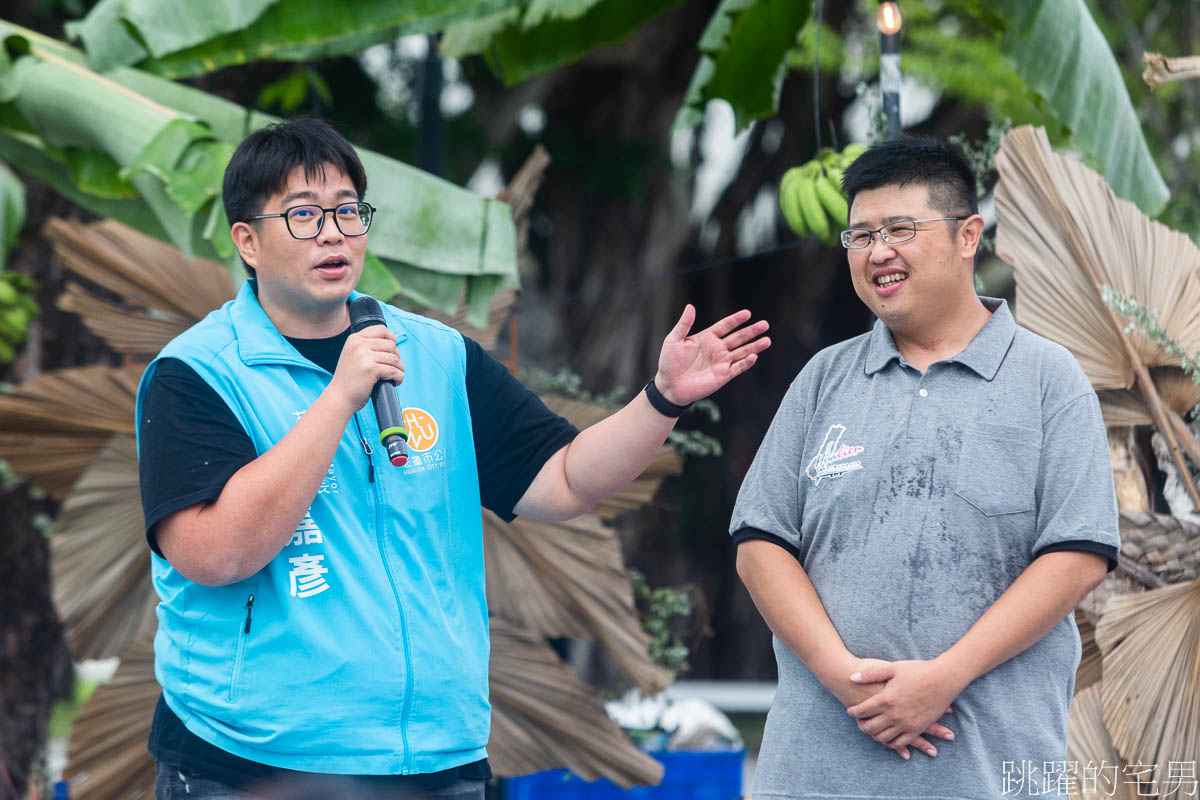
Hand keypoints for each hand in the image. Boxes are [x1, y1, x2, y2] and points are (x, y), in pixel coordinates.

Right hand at [327, 326, 404, 413]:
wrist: (339, 397)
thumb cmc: (349, 379)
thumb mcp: (353, 355)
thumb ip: (367, 346)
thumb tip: (392, 343)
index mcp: (354, 339)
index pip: (381, 330)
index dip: (392, 338)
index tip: (393, 349)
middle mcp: (359, 344)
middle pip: (391, 345)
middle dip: (397, 358)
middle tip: (394, 368)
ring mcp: (364, 356)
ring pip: (394, 358)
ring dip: (399, 369)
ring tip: (396, 376)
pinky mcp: (371, 369)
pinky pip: (393, 370)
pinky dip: (398, 377)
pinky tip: (395, 381)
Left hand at [654, 305, 769, 404]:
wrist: (669, 385)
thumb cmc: (669, 362)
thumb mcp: (674, 340)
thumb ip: (684, 324)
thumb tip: (690, 306)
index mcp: (707, 337)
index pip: (725, 326)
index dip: (736, 320)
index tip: (747, 313)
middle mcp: (717, 348)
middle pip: (738, 338)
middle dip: (751, 331)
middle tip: (765, 324)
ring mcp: (721, 362)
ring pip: (742, 352)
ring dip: (755, 346)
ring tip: (767, 340)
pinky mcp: (723, 375)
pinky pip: (737, 368)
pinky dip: (746, 363)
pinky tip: (754, 356)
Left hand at [846, 660, 963, 756]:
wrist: (944, 678)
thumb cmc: (917, 670)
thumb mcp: (892, 668)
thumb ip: (870, 674)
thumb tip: (851, 677)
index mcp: (886, 699)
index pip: (862, 711)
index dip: (853, 712)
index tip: (850, 711)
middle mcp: (895, 715)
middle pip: (870, 728)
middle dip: (861, 726)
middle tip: (859, 722)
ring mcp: (907, 724)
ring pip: (883, 738)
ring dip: (874, 735)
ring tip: (872, 729)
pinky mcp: (918, 728)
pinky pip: (900, 742)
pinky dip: (891, 743)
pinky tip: (887, 737)